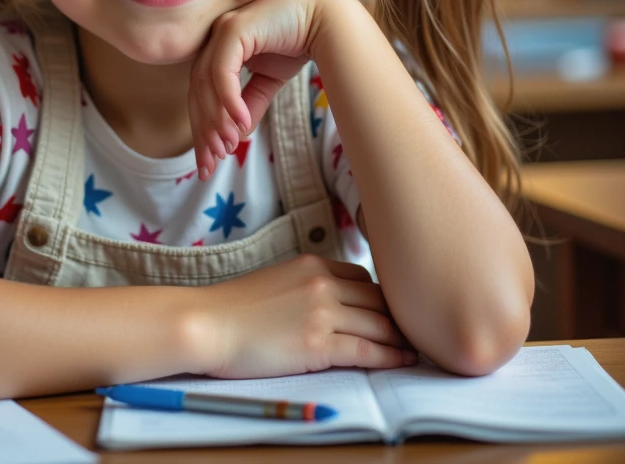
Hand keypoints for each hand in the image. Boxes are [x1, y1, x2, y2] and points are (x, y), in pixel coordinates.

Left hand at [189, 0, 327, 179]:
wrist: (326, 17)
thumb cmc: (298, 42)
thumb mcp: (269, 80)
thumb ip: (249, 104)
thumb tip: (235, 135)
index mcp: (219, 49)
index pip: (202, 93)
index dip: (203, 128)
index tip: (209, 160)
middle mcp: (215, 39)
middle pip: (198, 91)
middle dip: (203, 130)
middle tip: (211, 162)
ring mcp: (222, 30)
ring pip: (206, 83)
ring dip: (216, 119)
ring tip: (228, 147)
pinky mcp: (234, 28)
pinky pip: (223, 71)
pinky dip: (228, 99)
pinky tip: (240, 123)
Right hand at [195, 255, 415, 377]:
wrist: (207, 323)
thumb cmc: (233, 308)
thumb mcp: (275, 281)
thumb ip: (305, 286)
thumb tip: (327, 304)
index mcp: (311, 264)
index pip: (361, 278)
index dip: (380, 297)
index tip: (390, 312)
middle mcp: (322, 283)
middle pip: (378, 299)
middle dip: (398, 316)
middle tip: (416, 331)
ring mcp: (322, 312)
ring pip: (379, 323)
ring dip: (401, 337)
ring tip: (417, 348)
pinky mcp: (318, 344)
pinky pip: (367, 349)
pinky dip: (390, 356)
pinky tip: (403, 360)